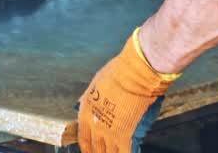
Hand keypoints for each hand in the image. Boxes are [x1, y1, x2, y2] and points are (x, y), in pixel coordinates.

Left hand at [76, 28, 178, 152]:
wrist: (134, 74)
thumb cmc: (118, 72)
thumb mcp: (96, 83)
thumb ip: (89, 97)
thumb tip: (83, 101)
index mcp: (86, 112)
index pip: (83, 138)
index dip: (87, 149)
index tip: (90, 152)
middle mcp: (95, 125)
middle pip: (96, 150)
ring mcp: (110, 132)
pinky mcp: (126, 135)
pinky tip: (132, 152)